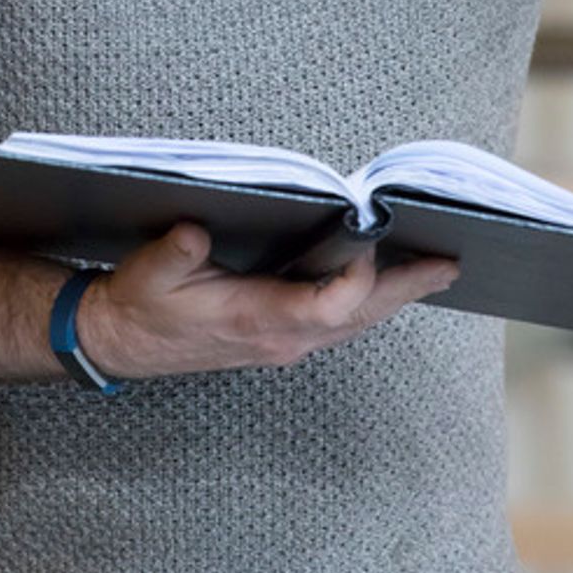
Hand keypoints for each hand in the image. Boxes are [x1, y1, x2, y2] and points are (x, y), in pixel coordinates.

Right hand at [76, 224, 459, 377]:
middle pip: (360, 317)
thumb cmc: (140, 304)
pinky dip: (371, 301)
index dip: (357, 276)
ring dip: (396, 297)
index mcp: (257, 320)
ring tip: (435, 269)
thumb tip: (196, 230)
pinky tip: (388, 282)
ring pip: (356, 322)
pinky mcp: (282, 335)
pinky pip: (341, 321)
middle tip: (449, 265)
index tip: (367, 237)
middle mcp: (282, 338)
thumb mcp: (149, 274)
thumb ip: (175, 253)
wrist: (123, 342)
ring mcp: (286, 341)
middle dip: (406, 289)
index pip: (328, 306)